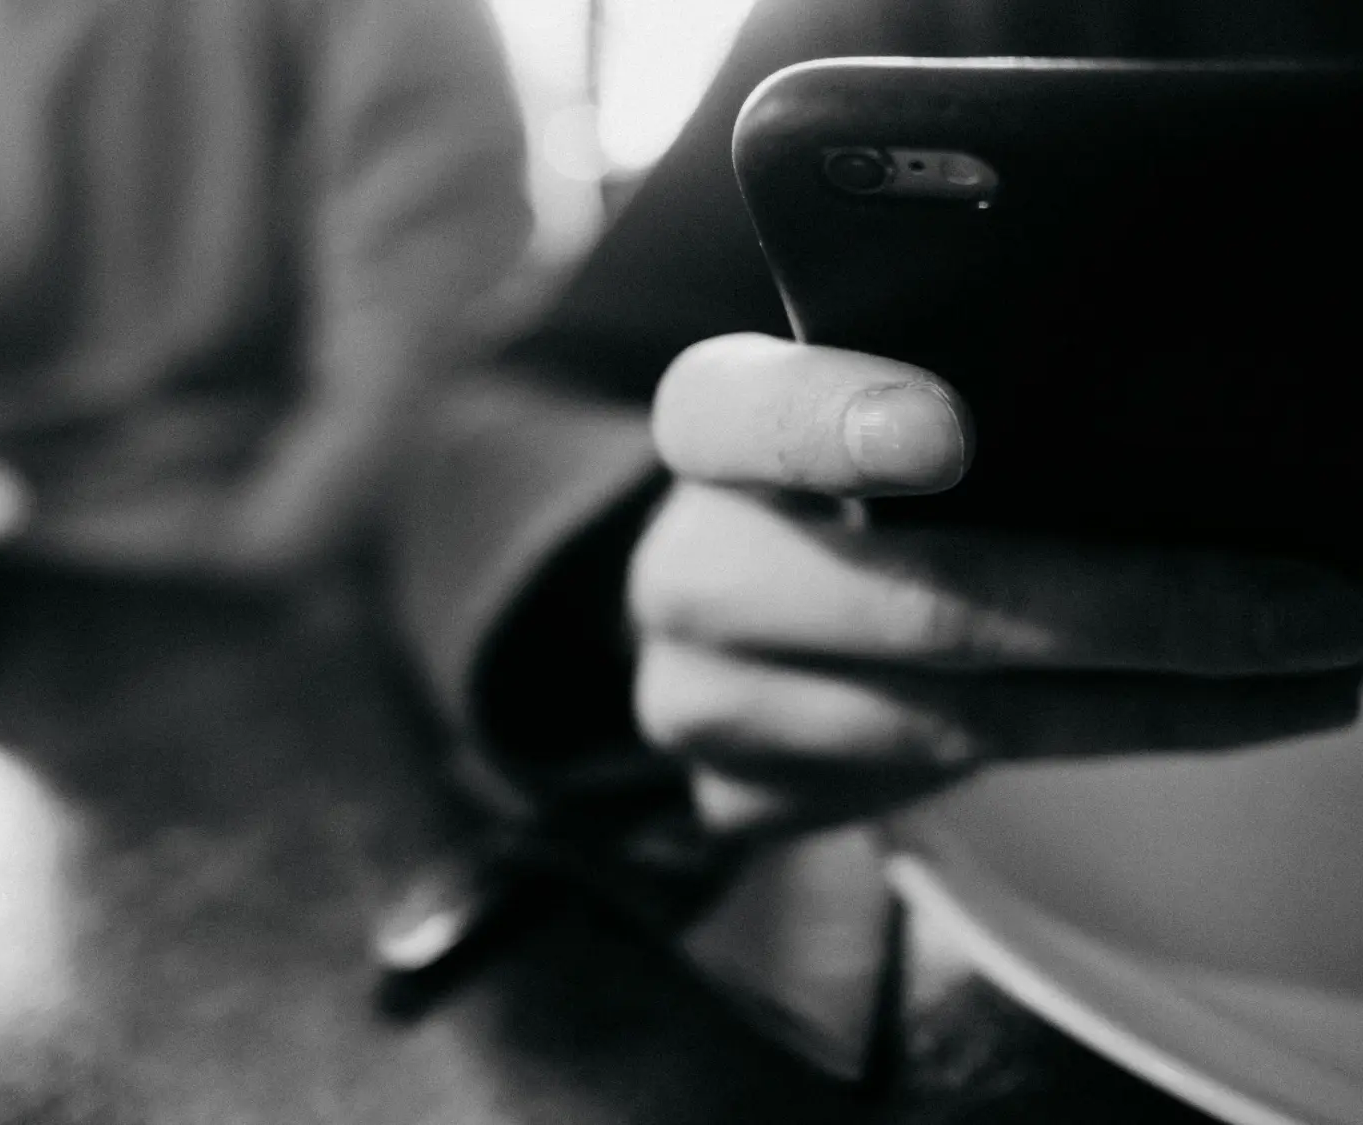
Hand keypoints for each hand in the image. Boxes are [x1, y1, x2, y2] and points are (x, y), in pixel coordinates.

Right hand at [629, 334, 1362, 834]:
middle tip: (1314, 609)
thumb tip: (1198, 423)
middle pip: (909, 605)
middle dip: (1139, 613)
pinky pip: (942, 793)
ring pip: (953, 725)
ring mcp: (706, 704)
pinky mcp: (744, 800)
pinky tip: (1205, 715)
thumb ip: (957, 401)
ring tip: (1312, 672)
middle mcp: (688, 573)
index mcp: (709, 433)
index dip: (836, 421)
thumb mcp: (861, 412)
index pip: (747, 411)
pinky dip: (1099, 749)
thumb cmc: (835, 487)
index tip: (949, 432)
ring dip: (1157, 706)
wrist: (734, 617)